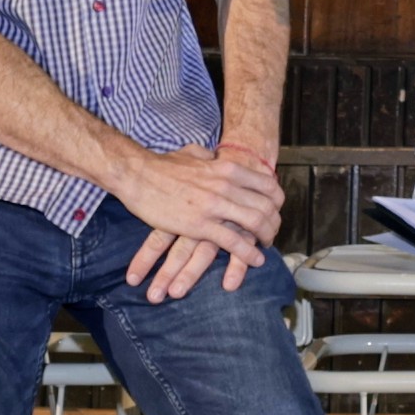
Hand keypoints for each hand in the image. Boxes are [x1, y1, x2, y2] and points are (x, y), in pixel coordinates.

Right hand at [120, 146, 286, 299]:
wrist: (137, 175)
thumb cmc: (162, 165)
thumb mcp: (194, 154)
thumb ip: (210, 158)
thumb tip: (215, 158)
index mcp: (228, 167)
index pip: (268, 185)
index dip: (277, 201)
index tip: (276, 211)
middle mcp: (227, 185)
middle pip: (266, 206)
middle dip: (274, 223)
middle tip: (272, 233)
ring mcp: (215, 205)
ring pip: (255, 223)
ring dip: (266, 238)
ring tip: (266, 247)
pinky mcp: (200, 225)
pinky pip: (233, 242)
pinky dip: (248, 252)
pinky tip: (255, 259)